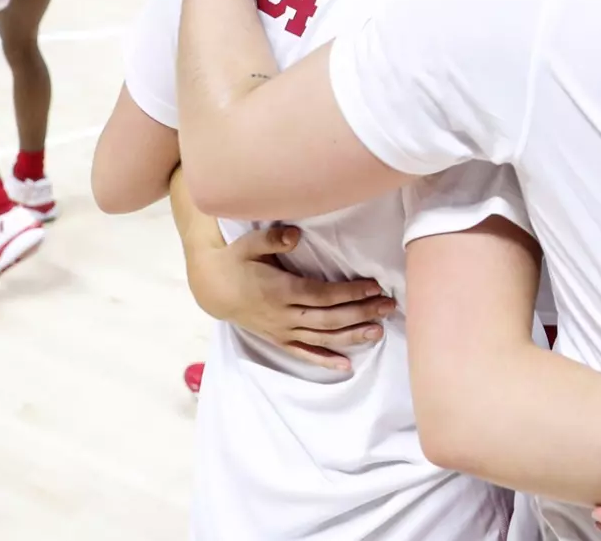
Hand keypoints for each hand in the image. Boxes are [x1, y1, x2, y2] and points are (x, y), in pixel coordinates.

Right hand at [185, 224, 394, 371]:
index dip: (349, 292)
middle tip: (388, 307)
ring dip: (351, 336)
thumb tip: (296, 235)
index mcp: (280, 290)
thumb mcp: (248, 244)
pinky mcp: (278, 339)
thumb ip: (271, 239)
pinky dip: (325, 360)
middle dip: (360, 312)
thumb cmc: (235, 261)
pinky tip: (346, 365)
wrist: (212, 288)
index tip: (374, 287)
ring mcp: (281, 330)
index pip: (322, 294)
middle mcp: (284, 315)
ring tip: (378, 332)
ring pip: (321, 337)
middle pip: (328, 318)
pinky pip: (304, 353)